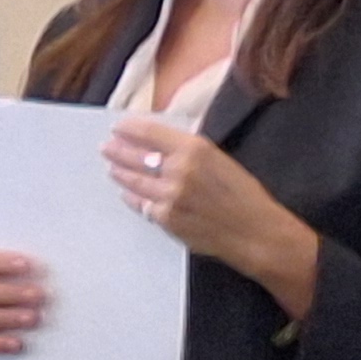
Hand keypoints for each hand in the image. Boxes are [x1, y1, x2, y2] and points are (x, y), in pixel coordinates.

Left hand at [102, 122, 316, 311]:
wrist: (254, 232)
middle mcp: (179, 169)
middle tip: (106, 147)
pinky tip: (127, 194)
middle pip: (137, 156)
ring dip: (120, 173)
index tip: (119, 127)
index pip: (151, 132)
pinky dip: (133, 198)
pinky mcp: (165, 218)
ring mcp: (169, 195)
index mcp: (195, 148)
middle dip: (118, 150)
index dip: (130, 129)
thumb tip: (164, 142)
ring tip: (112, 168)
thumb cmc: (244, 195)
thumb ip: (191, 151)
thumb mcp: (221, 160)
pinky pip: (141, 205)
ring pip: (134, 181)